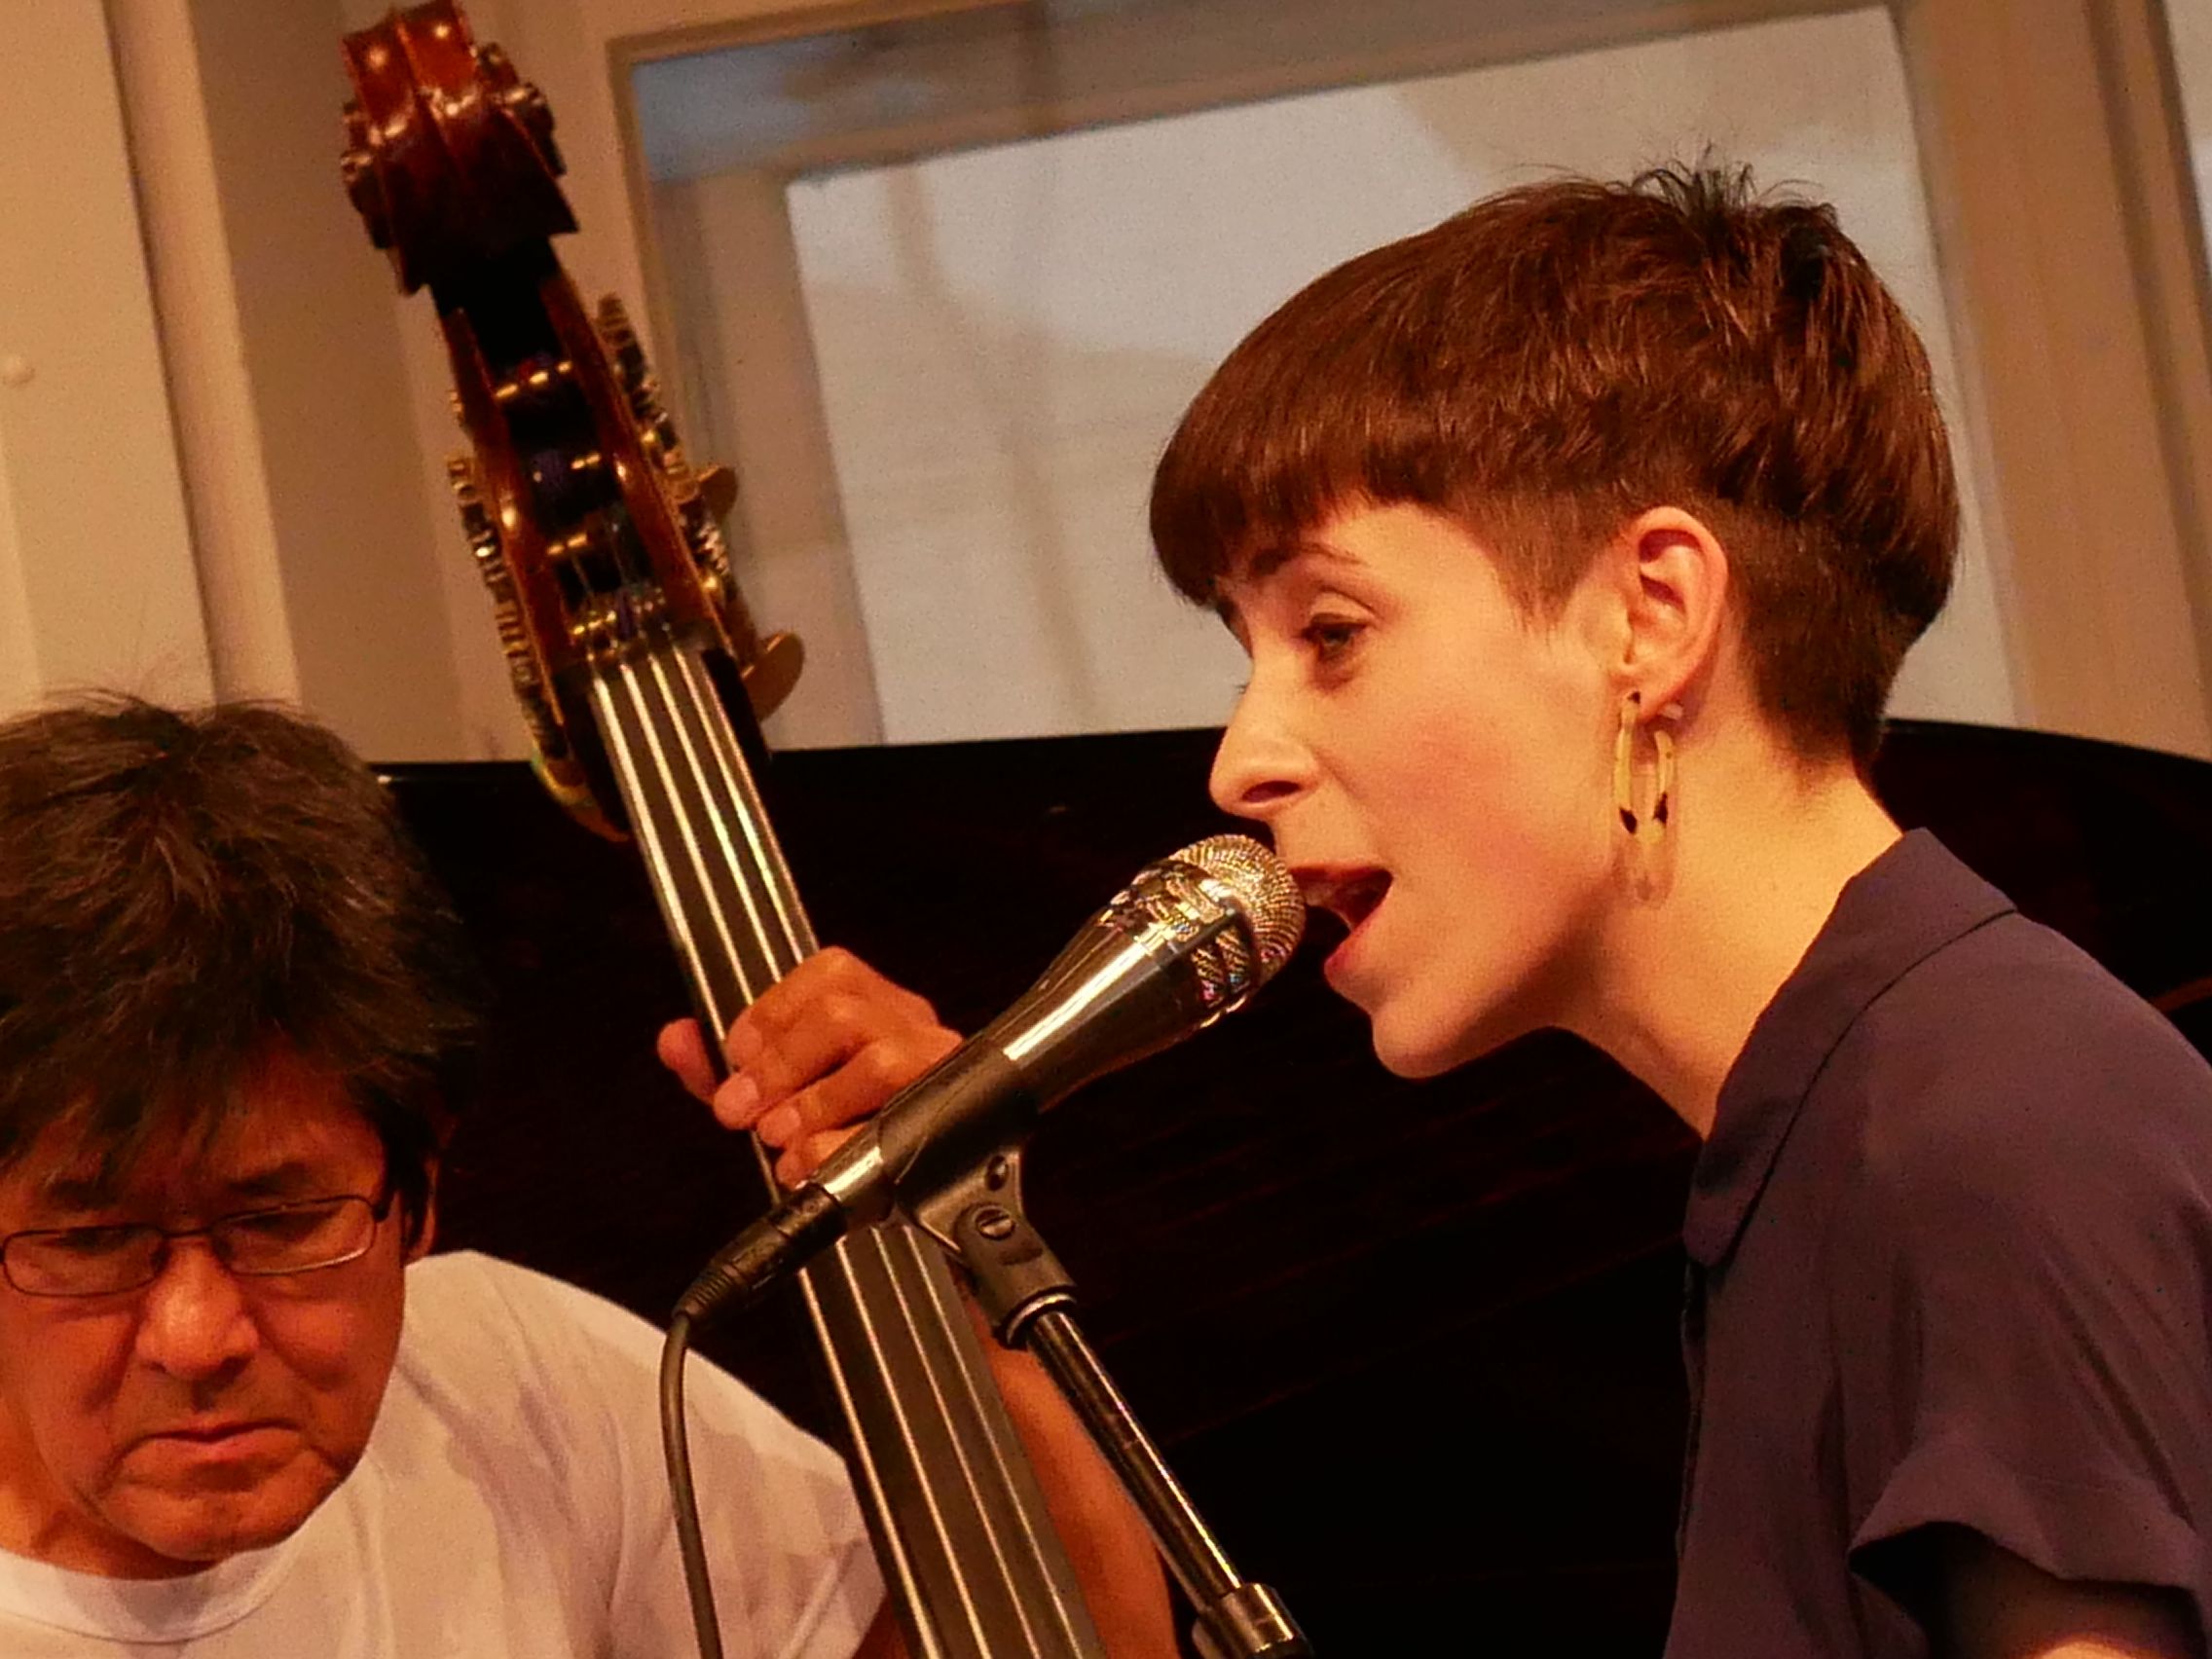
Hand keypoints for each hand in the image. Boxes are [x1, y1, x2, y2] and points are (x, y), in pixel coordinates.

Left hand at [656, 947, 960, 1185]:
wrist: (896, 1201)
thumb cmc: (839, 1135)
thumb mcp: (773, 1099)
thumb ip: (722, 1070)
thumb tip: (677, 1039)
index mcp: (875, 1006)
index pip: (831, 974)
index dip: (773, 1014)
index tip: (738, 1059)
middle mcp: (912, 1030)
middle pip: (843, 1015)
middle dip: (779, 1066)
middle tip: (743, 1111)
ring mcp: (935, 1076)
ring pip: (879, 1063)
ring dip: (811, 1106)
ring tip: (779, 1138)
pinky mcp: (945, 1129)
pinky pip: (892, 1128)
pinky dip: (835, 1150)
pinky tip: (807, 1166)